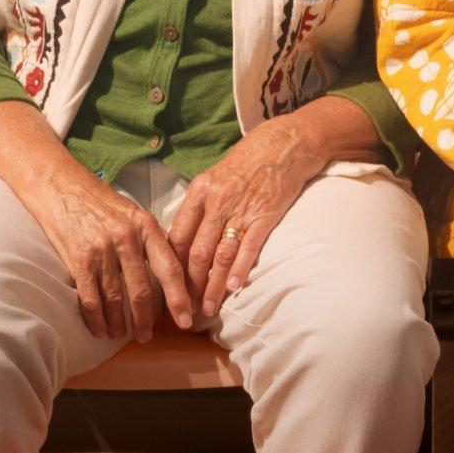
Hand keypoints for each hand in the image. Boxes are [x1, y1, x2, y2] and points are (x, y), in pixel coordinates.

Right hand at [36, 169, 192, 341]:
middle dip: (147, 318)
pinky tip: (100, 329)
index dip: (179, 297)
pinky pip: (90, 297)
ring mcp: (102, 250)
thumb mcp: (136, 213)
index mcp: (147, 227)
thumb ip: (153, 240)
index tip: (186, 319)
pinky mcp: (79, 259)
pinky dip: (96, 318)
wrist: (63, 188)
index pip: (170, 268)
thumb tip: (172, 269)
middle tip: (148, 336)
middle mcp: (127, 239)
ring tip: (122, 336)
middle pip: (143, 289)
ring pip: (116, 297)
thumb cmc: (103, 203)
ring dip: (120, 322)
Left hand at [168, 115, 321, 316]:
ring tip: (207, 307)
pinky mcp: (266, 215)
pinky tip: (233, 287)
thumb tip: (183, 238)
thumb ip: (199, 206)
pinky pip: (249, 248)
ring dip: (213, 286)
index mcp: (200, 191)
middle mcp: (217, 202)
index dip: (170, 266)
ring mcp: (242, 209)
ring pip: (220, 255)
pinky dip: (239, 270)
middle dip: (188, 285)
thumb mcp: (215, 176)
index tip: (167, 288)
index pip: (178, 236)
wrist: (286, 144)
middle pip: (196, 252)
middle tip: (184, 308)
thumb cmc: (249, 160)